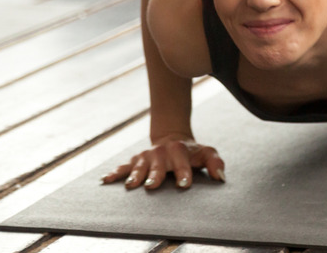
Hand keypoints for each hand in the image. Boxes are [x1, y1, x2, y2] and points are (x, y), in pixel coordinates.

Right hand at [101, 138, 224, 189]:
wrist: (173, 140)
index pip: (182, 162)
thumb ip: (215, 163)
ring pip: (139, 166)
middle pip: (158, 164)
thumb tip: (220, 177)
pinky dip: (115, 173)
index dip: (184, 172)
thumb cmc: (192, 153)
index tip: (184, 184)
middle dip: (155, 174)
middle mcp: (161, 152)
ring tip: (130, 186)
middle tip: (152, 185)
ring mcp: (146, 156)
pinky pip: (123, 167)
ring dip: (135, 175)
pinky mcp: (135, 161)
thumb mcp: (206, 154)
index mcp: (179, 150)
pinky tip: (106, 180)